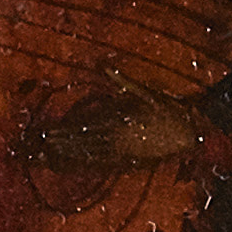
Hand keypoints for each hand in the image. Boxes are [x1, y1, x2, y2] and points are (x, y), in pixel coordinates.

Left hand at [30, 72, 199, 170]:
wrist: (190, 134)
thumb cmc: (168, 111)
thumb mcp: (147, 93)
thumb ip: (123, 81)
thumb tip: (105, 65)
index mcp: (121, 119)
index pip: (86, 125)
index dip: (65, 130)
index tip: (48, 131)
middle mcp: (119, 137)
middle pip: (84, 142)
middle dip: (62, 144)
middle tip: (41, 145)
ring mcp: (124, 151)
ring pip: (91, 155)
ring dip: (70, 155)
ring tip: (50, 155)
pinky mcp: (130, 162)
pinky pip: (104, 165)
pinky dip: (86, 165)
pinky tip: (73, 165)